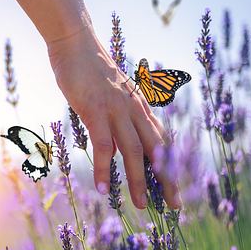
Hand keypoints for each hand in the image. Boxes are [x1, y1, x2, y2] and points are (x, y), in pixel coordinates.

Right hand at [47, 27, 181, 208]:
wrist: (75, 42)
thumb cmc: (88, 67)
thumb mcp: (109, 94)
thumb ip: (116, 117)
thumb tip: (115, 144)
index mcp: (139, 106)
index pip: (162, 141)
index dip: (170, 166)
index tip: (174, 188)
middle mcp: (135, 110)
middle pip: (158, 150)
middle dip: (167, 180)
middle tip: (173, 207)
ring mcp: (117, 110)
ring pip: (135, 152)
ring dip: (139, 181)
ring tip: (139, 204)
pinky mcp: (96, 111)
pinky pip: (104, 146)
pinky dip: (104, 169)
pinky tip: (102, 188)